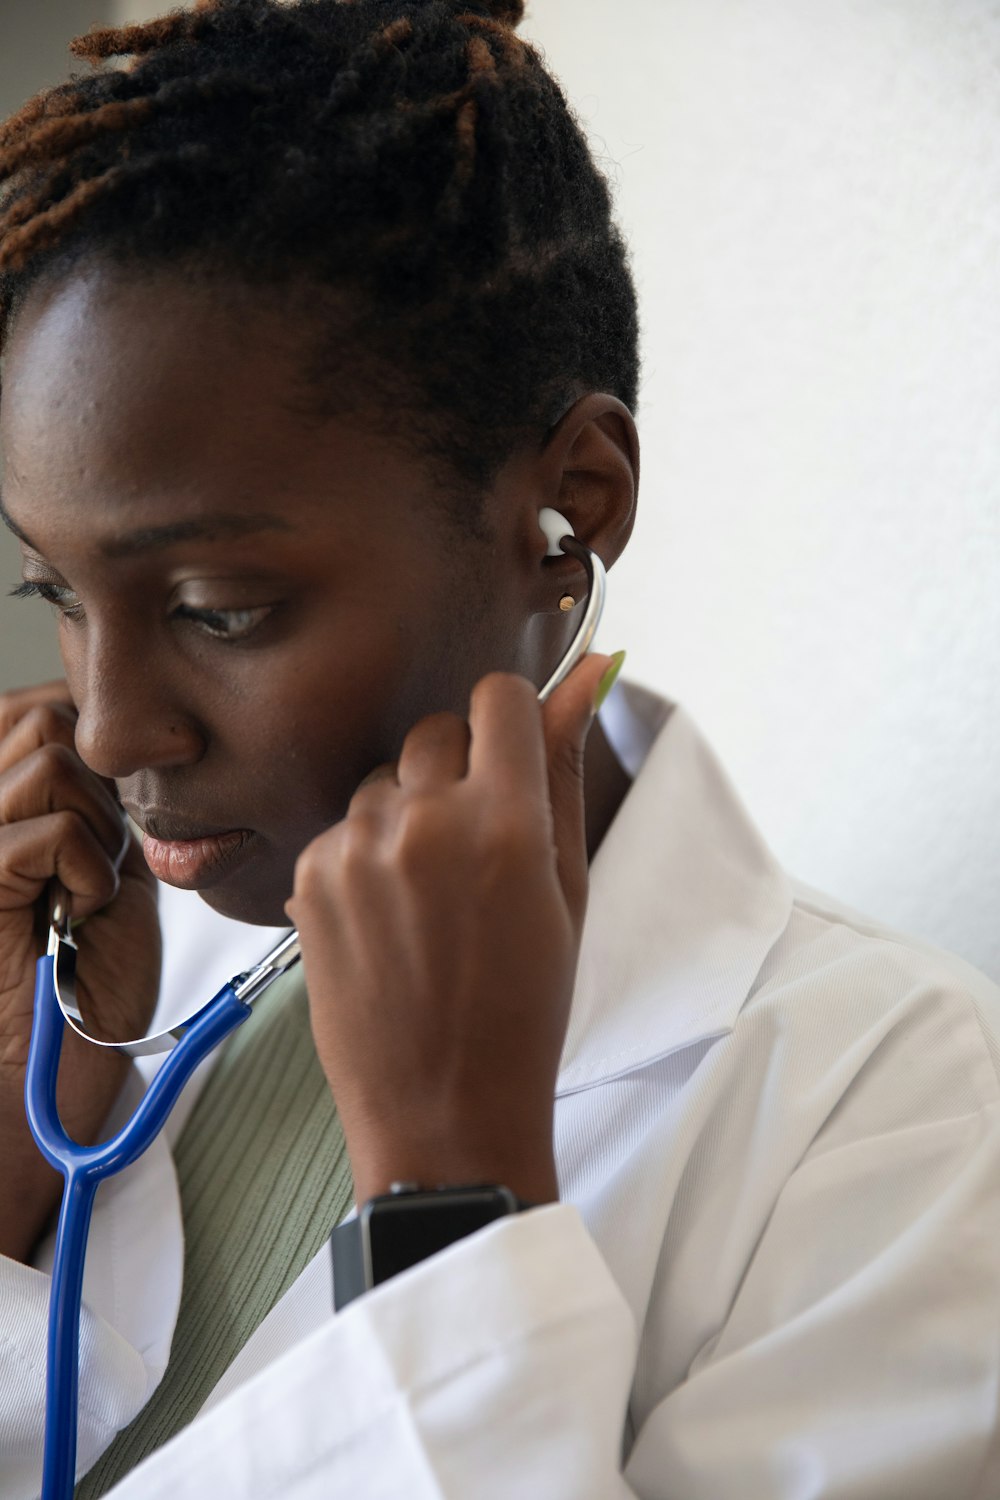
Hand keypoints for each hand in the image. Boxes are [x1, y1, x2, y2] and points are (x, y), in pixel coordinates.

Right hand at [0, 682, 160, 1261]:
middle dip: (99, 782)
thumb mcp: (104, 875)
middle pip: (44, 716)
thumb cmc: (82, 988)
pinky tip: (80, 913)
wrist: (47, 1081)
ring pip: (49, 756)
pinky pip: (45, 829)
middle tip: (98, 863)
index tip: (111, 819)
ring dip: (95, 823)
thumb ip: (98, 810)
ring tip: (84, 890)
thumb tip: (117, 746)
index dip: (92, 745)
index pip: (35, 707)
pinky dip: (87, 867)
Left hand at [287, 654, 613, 1206]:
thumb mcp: (567, 889)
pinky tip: (388, 918)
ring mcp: (357, 848)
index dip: (512, 722)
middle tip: (477, 845)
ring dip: (408, 811)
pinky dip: (365, 855)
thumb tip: (590, 671)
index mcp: (507, 821)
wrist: (443, 1111)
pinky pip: (344, 826)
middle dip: (460, 768)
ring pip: (385, 777)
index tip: (513, 758)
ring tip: (429, 893)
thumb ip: (566, 770)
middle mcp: (426, 820)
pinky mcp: (309, 877)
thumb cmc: (525, 1007)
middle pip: (437, 728)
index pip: (498, 694)